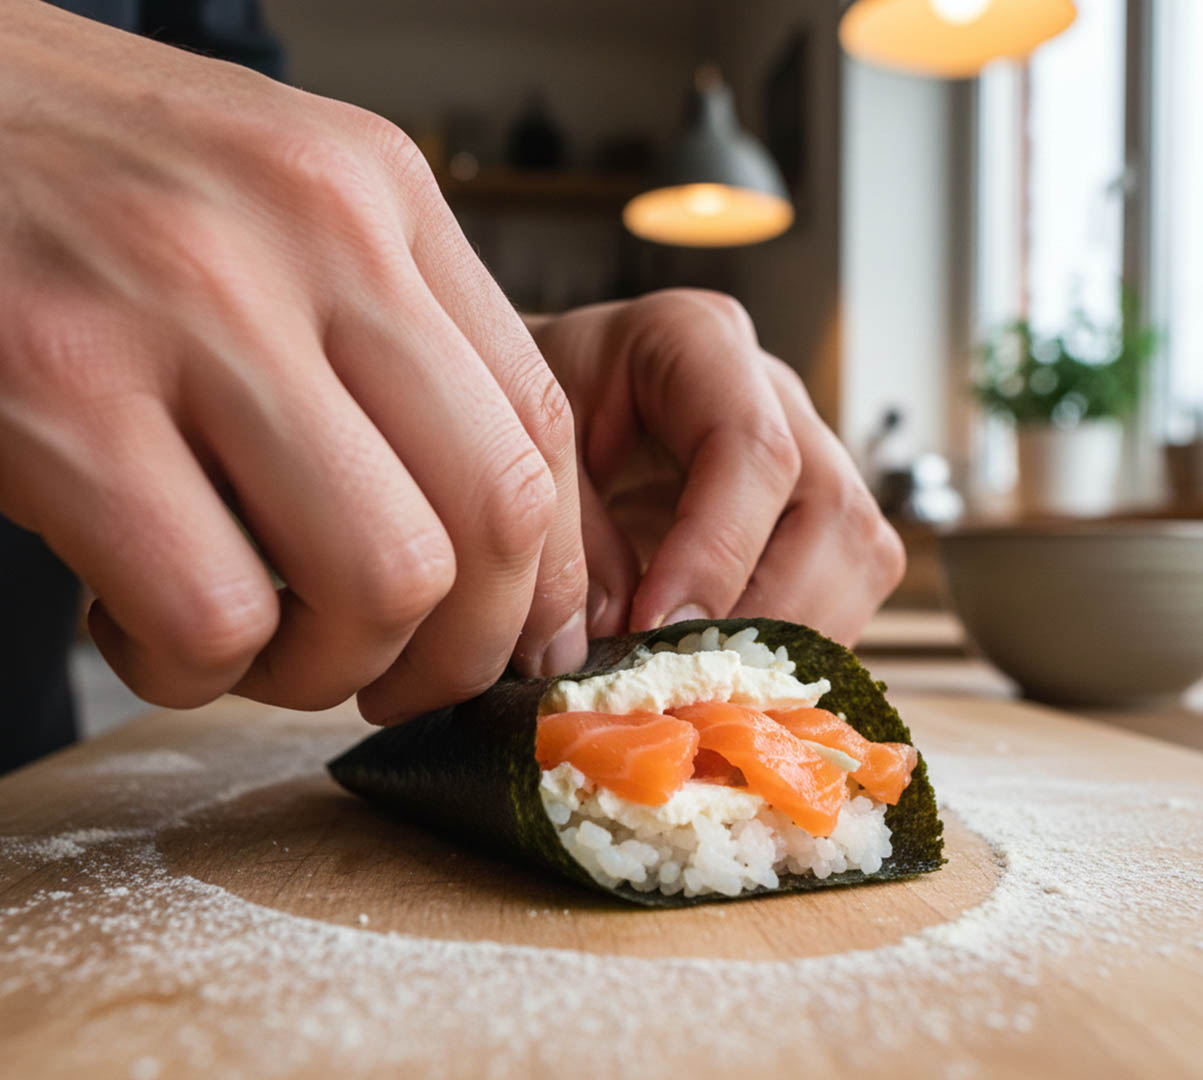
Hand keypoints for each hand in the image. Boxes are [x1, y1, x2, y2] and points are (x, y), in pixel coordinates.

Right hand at [0, 3, 586, 720]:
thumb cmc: (92, 183)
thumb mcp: (279, 212)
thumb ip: (391, 339)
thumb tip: (490, 537)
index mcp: (381, 195)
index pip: (541, 424)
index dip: (545, 573)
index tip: (516, 641)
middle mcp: (314, 236)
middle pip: (493, 514)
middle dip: (464, 650)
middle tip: (398, 679)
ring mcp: (190, 307)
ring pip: (380, 581)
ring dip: (329, 669)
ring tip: (254, 643)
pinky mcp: (60, 392)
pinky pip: (214, 616)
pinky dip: (194, 670)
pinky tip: (134, 620)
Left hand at [529, 290, 904, 645]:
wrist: (542, 406)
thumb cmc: (526, 414)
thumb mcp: (525, 451)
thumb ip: (567, 535)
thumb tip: (621, 633)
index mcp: (697, 341)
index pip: (752, 449)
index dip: (715, 552)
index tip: (653, 628)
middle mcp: (773, 390)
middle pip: (829, 508)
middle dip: (766, 613)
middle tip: (690, 679)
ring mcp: (807, 448)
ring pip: (859, 553)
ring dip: (792, 640)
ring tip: (710, 685)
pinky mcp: (814, 511)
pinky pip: (845, 586)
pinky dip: (794, 645)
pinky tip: (730, 673)